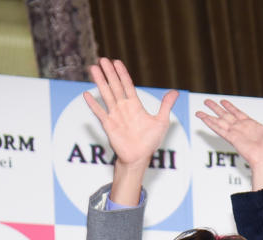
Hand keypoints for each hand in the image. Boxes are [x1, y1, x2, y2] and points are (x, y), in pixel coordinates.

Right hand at [84, 58, 177, 204]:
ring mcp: (115, 115)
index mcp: (135, 106)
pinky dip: (93, 104)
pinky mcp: (109, 125)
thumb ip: (166, 106)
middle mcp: (123, 108)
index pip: (127, 85)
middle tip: (102, 59)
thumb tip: (175, 92)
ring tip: (93, 68)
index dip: (122, 73)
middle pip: (115, 86)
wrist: (139, 157)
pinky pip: (99, 113)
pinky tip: (87, 94)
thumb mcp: (161, 122)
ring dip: (100, 81)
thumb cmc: (150, 142)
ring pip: (106, 94)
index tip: (116, 62)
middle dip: (109, 72)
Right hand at [196, 99, 262, 189]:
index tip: (222, 101)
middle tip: (207, 101)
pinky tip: (203, 118)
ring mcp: (235, 133)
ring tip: (199, 110)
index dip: (230, 107)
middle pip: (225, 115)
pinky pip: (219, 129)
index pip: (237, 113)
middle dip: (216, 108)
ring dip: (208, 115)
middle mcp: (241, 129)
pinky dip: (210, 123)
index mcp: (251, 125)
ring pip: (219, 121)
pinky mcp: (232, 138)